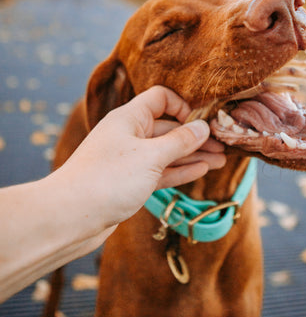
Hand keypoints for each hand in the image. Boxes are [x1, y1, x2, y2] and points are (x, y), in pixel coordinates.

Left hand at [56, 86, 225, 228]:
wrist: (70, 217)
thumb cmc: (107, 180)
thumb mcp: (150, 157)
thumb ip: (180, 142)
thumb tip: (203, 127)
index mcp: (129, 118)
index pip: (161, 98)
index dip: (183, 107)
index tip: (201, 123)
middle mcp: (130, 135)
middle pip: (169, 127)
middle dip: (196, 136)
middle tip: (223, 144)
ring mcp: (130, 159)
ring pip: (168, 152)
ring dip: (193, 155)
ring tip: (221, 159)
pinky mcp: (131, 182)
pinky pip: (161, 171)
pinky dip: (181, 170)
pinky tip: (202, 169)